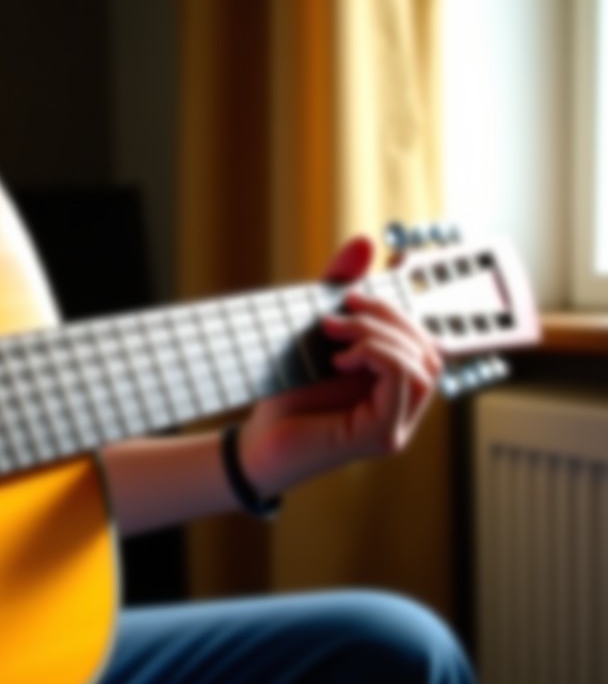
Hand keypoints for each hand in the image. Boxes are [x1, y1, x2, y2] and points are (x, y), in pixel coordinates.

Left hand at [237, 236, 443, 493]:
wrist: (255, 441)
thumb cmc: (285, 393)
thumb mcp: (313, 333)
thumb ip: (338, 289)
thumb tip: (368, 243)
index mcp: (394, 383)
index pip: (424, 338)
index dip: (411, 304)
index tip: (388, 269)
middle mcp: (403, 406)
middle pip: (428, 348)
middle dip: (390, 317)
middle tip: (344, 307)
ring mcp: (397, 424)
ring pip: (423, 364)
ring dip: (381, 335)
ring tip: (335, 330)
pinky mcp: (383, 436)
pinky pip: (403, 382)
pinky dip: (377, 357)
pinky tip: (340, 359)